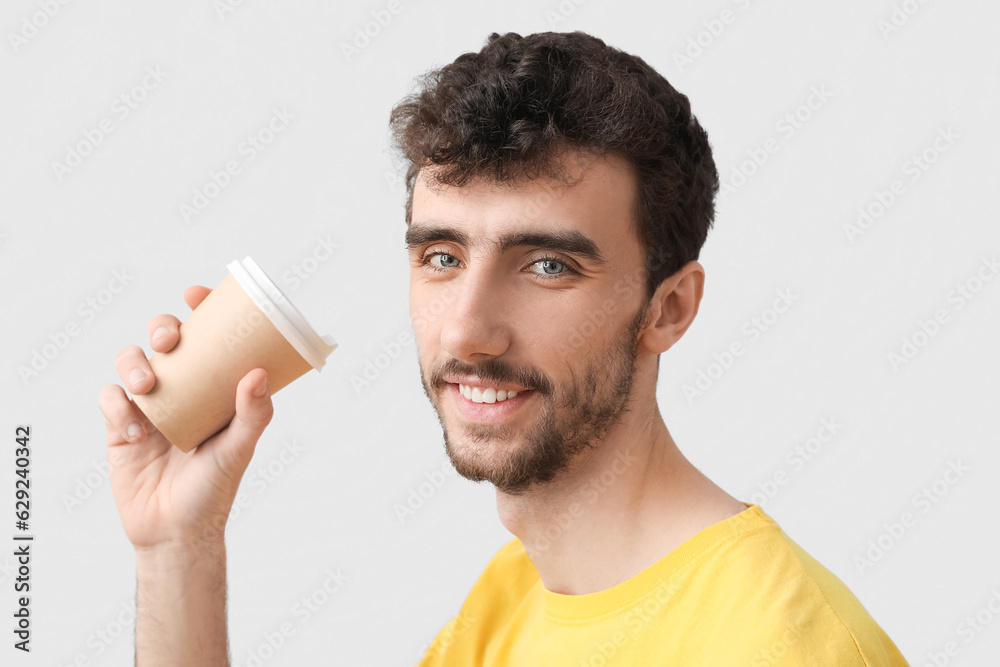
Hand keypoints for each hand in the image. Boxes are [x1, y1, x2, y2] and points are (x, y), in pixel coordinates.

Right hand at [99, 285, 273, 552]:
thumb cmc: (214, 491)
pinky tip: (134, 428)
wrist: (176, 533)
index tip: (196, 294)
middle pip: (163, 340)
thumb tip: (260, 372)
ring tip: (148, 384)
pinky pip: (110, 399)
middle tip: (170, 337)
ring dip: (135, 362)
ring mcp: (149, 407)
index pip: (207, 339)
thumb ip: (253, 415)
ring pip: (132, 361)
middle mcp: (181, 390)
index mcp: (212, 388)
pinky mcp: (120, 428)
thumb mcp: (239, 451)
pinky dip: (118, 405)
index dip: (200, 310)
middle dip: (162, 327)